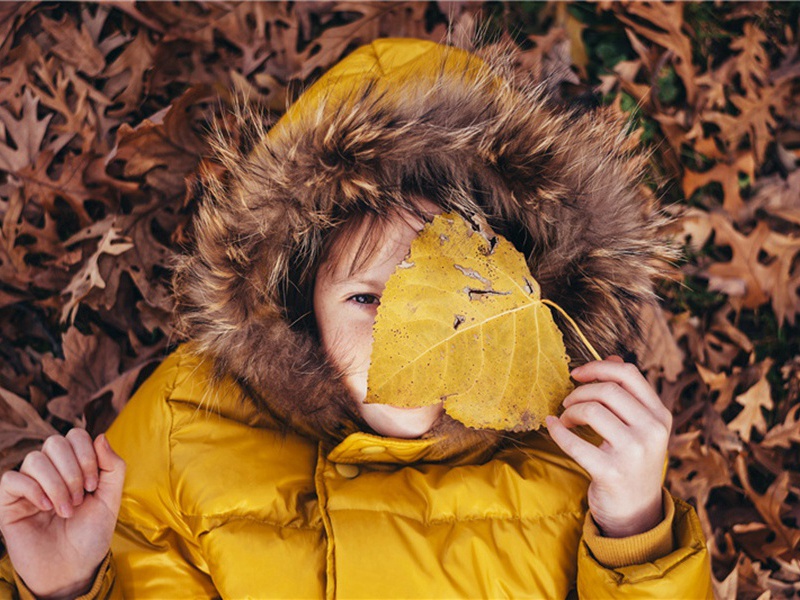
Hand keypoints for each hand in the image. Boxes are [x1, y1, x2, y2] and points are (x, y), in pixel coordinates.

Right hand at [0, 430, 124, 597]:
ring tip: (66, 510)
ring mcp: (28, 485)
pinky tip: (45, 508)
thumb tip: (100, 436)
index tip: (94, 486)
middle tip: (80, 499)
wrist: (73, 568)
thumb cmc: (91, 533)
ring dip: (56, 484)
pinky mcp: (9, 503)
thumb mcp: (111, 499)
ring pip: (35, 459)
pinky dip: (32, 490)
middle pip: (55, 442)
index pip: (76, 436)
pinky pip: (11, 479)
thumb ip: (113, 466)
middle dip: (72, 471)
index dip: (87, 455)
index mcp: (74, 464)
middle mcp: (50, 470)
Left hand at [545, 357, 671, 537]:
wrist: (636, 513)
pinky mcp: (611, 472)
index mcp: (660, 416)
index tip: (576, 374)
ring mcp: (634, 452)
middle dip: (579, 392)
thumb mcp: (639, 427)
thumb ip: (627, 395)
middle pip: (607, 389)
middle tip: (567, 404)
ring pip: (592, 410)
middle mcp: (653, 431)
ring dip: (569, 411)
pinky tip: (552, 427)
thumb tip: (610, 357)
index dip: (598, 367)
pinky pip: (575, 442)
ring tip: (565, 420)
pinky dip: (558, 431)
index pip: (629, 374)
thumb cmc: (632, 463)